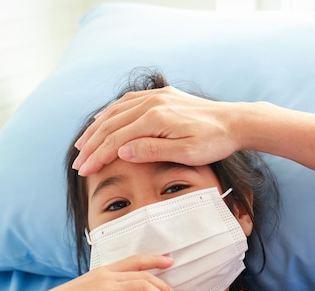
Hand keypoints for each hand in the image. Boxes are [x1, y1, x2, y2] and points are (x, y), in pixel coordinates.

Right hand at [72, 86, 241, 175]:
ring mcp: (157, 96)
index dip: (97, 156)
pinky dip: (111, 113)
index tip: (84, 170)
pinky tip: (104, 121)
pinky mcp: (163, 95)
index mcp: (155, 118)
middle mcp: (152, 103)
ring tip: (82, 144)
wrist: (235, 122)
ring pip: (116, 111)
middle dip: (91, 145)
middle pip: (111, 124)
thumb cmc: (214, 142)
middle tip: (78, 163)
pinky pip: (128, 102)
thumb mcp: (186, 153)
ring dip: (96, 128)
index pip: (116, 139)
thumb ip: (152, 150)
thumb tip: (120, 151)